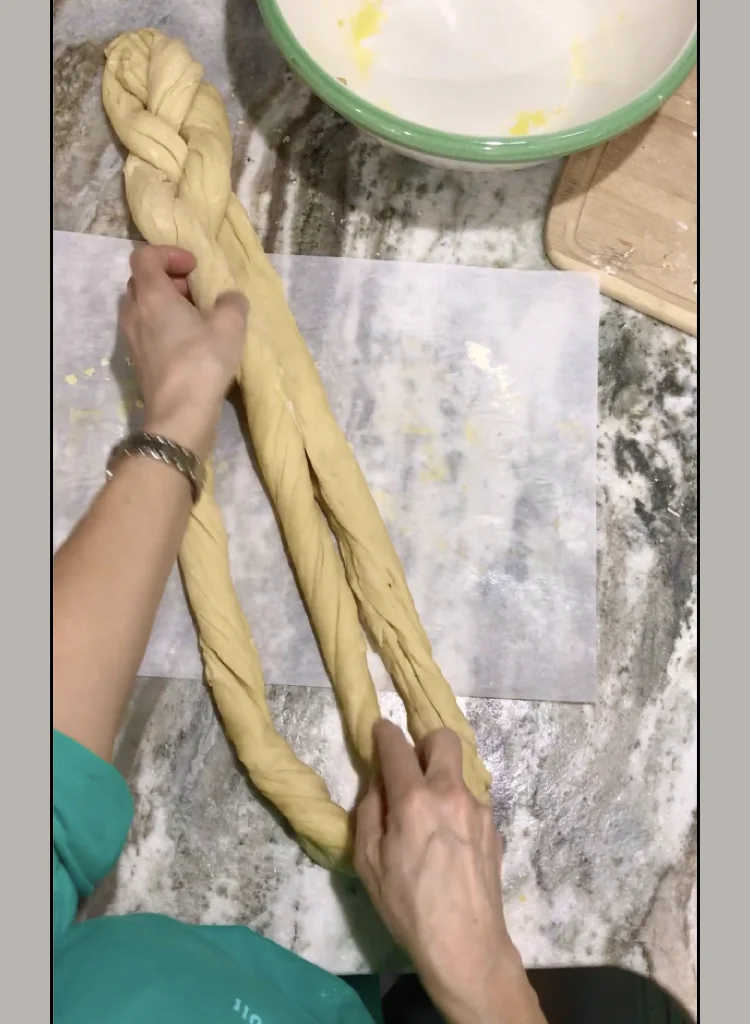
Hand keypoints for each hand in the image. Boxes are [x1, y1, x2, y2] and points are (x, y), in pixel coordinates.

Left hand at [120, 245, 247, 460]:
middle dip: (169, 279)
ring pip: (143, 308)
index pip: (145, 256)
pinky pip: (147, 331)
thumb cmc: (202, 363)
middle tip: (196, 292)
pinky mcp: (138, 362)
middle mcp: (134, 312)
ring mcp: (132, 339)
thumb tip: (230, 299)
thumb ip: (232, 303)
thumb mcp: (230, 326)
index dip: (169, 254)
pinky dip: (164, 328)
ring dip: (166, 305)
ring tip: (196, 319)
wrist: (179, 415)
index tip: (194, 268)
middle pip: (142, 281)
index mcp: (151, 295)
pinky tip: (190, 345)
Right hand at [355, 721, 545, 1023]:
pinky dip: (455, 810)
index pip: (397, 747)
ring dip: (441, 781)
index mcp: (415, 800)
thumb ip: (369, 812)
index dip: (384, 733)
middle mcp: (451, 794)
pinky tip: (448, 844)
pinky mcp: (494, 829)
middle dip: (424, 743)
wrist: (465, 945)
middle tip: (411, 767)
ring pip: (459, 774)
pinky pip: (470, 804)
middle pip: (443, 739)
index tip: (379, 730)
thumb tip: (378, 784)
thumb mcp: (368, 862)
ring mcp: (478, 810)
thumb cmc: (408, 907)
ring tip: (429, 820)